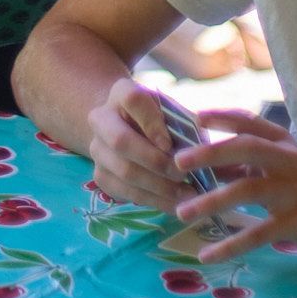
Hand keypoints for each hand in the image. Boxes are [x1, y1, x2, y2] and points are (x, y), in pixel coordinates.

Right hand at [87, 80, 188, 209]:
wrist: (129, 130)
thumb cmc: (159, 119)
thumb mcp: (171, 111)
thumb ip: (183, 123)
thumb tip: (200, 148)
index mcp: (121, 92)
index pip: (132, 100)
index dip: (152, 123)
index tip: (171, 143)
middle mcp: (100, 118)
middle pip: (121, 141)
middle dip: (156, 162)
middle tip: (184, 174)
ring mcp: (96, 149)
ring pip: (124, 171)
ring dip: (159, 187)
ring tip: (188, 196)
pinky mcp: (100, 176)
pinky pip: (125, 192)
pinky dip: (154, 201)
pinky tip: (176, 205)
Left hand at [174, 109, 296, 260]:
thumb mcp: (277, 170)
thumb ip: (244, 165)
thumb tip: (199, 164)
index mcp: (284, 143)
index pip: (250, 122)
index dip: (222, 117)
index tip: (195, 118)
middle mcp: (291, 160)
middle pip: (248, 148)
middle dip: (211, 152)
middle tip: (178, 162)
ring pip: (249, 190)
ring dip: (212, 201)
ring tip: (183, 212)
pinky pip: (260, 234)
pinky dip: (232, 245)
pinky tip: (208, 254)